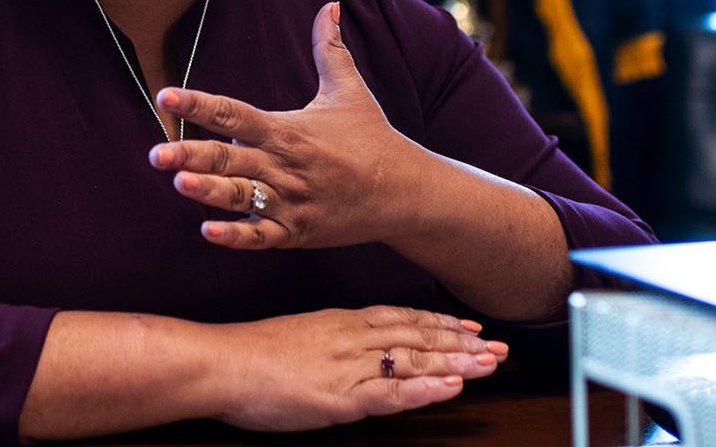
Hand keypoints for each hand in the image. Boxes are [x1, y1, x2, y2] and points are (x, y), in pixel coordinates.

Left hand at [149, 1, 421, 249]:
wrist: (405, 191)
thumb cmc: (372, 137)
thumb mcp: (349, 88)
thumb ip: (329, 48)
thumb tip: (329, 3)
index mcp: (288, 129)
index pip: (235, 112)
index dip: (198, 104)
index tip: (166, 96)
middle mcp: (285, 164)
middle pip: (230, 157)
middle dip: (190, 154)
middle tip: (154, 153)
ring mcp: (291, 201)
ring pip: (241, 197)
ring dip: (208, 191)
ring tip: (177, 182)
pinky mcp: (298, 231)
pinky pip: (262, 236)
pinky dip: (236, 236)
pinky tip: (208, 231)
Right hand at [215, 305, 507, 431]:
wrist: (218, 363)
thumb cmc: (248, 353)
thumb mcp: (297, 334)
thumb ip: (329, 340)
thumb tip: (348, 347)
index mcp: (341, 322)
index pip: (401, 319)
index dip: (439, 323)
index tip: (470, 325)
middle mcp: (351, 338)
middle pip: (417, 338)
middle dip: (461, 343)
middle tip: (498, 346)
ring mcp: (347, 366)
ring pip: (413, 362)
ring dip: (455, 362)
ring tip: (489, 364)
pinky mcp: (339, 397)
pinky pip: (391, 394)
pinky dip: (424, 391)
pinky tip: (450, 388)